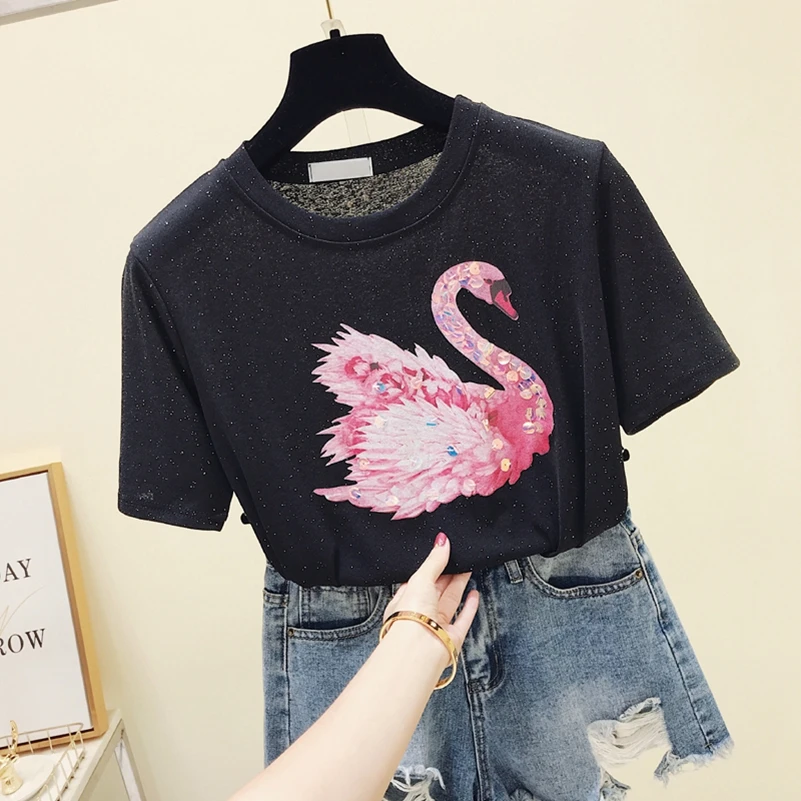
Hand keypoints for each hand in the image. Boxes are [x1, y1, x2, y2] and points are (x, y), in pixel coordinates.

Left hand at [382, 532, 479, 654]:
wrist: (418, 649)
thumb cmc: (410, 615)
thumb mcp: (420, 578)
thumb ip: (434, 560)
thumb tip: (442, 541)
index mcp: (406, 601)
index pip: (420, 580)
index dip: (431, 567)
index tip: (443, 553)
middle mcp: (421, 613)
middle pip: (437, 589)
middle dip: (448, 574)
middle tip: (459, 557)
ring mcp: (437, 625)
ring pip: (451, 601)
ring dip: (460, 585)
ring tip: (468, 569)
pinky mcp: (452, 636)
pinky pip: (463, 618)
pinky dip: (470, 607)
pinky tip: (475, 595)